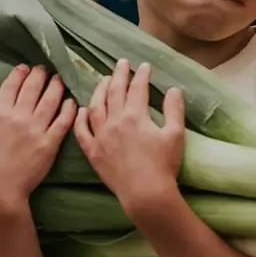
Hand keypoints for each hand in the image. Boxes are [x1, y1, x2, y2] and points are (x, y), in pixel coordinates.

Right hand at [0, 64, 75, 213]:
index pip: (11, 86)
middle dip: (39, 74)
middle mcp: (19, 118)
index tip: (24, 68)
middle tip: (44, 69)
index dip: (19, 73)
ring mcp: (36, 130)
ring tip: (58, 80)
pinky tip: (71, 102)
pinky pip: (63, 121)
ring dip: (56, 86)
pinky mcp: (50, 143)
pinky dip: (69, 109)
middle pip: (33, 88)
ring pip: (51, 100)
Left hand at [74, 59, 185, 216]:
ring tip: (103, 81)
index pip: (137, 88)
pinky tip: (81, 110)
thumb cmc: (163, 165)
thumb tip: (173, 90)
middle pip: (114, 92)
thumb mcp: (175, 135)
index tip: (144, 66)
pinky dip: (80, 119)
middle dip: (119, 75)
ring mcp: (101, 136)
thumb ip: (174, 110)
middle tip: (121, 63)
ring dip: (99, 91)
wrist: (145, 193)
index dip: (141, 75)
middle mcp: (114, 122)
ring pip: (95, 107)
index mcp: (135, 116)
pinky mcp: (93, 152)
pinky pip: (81, 132)